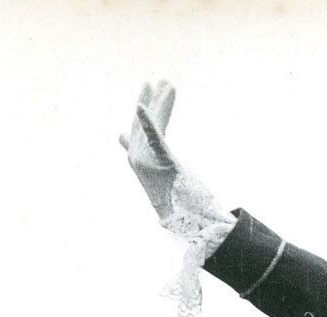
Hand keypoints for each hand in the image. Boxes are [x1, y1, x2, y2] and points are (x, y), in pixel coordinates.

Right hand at [121, 80, 181, 219]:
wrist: (186, 225)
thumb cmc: (175, 209)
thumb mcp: (163, 187)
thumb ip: (157, 177)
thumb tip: (150, 172)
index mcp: (142, 165)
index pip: (140, 134)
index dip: (142, 114)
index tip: (145, 95)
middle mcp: (140, 162)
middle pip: (144, 126)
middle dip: (151, 102)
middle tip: (157, 82)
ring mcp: (148, 163)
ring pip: (153, 126)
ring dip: (160, 103)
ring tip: (167, 84)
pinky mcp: (163, 163)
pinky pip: (155, 139)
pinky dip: (148, 123)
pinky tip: (141, 108)